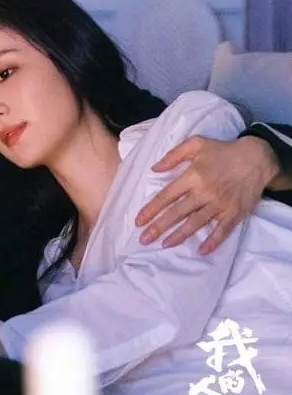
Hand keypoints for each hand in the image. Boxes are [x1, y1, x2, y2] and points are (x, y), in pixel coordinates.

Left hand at [135, 135, 279, 253]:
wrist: (256, 158)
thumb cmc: (223, 151)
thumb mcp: (196, 143)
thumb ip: (173, 155)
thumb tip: (154, 169)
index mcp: (193, 176)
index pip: (167, 196)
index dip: (151, 209)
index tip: (138, 221)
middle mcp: (204, 192)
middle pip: (177, 213)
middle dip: (159, 227)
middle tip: (144, 239)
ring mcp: (220, 205)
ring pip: (196, 223)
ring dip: (179, 236)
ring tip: (164, 245)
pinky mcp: (235, 213)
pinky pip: (222, 230)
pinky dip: (213, 242)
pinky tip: (202, 251)